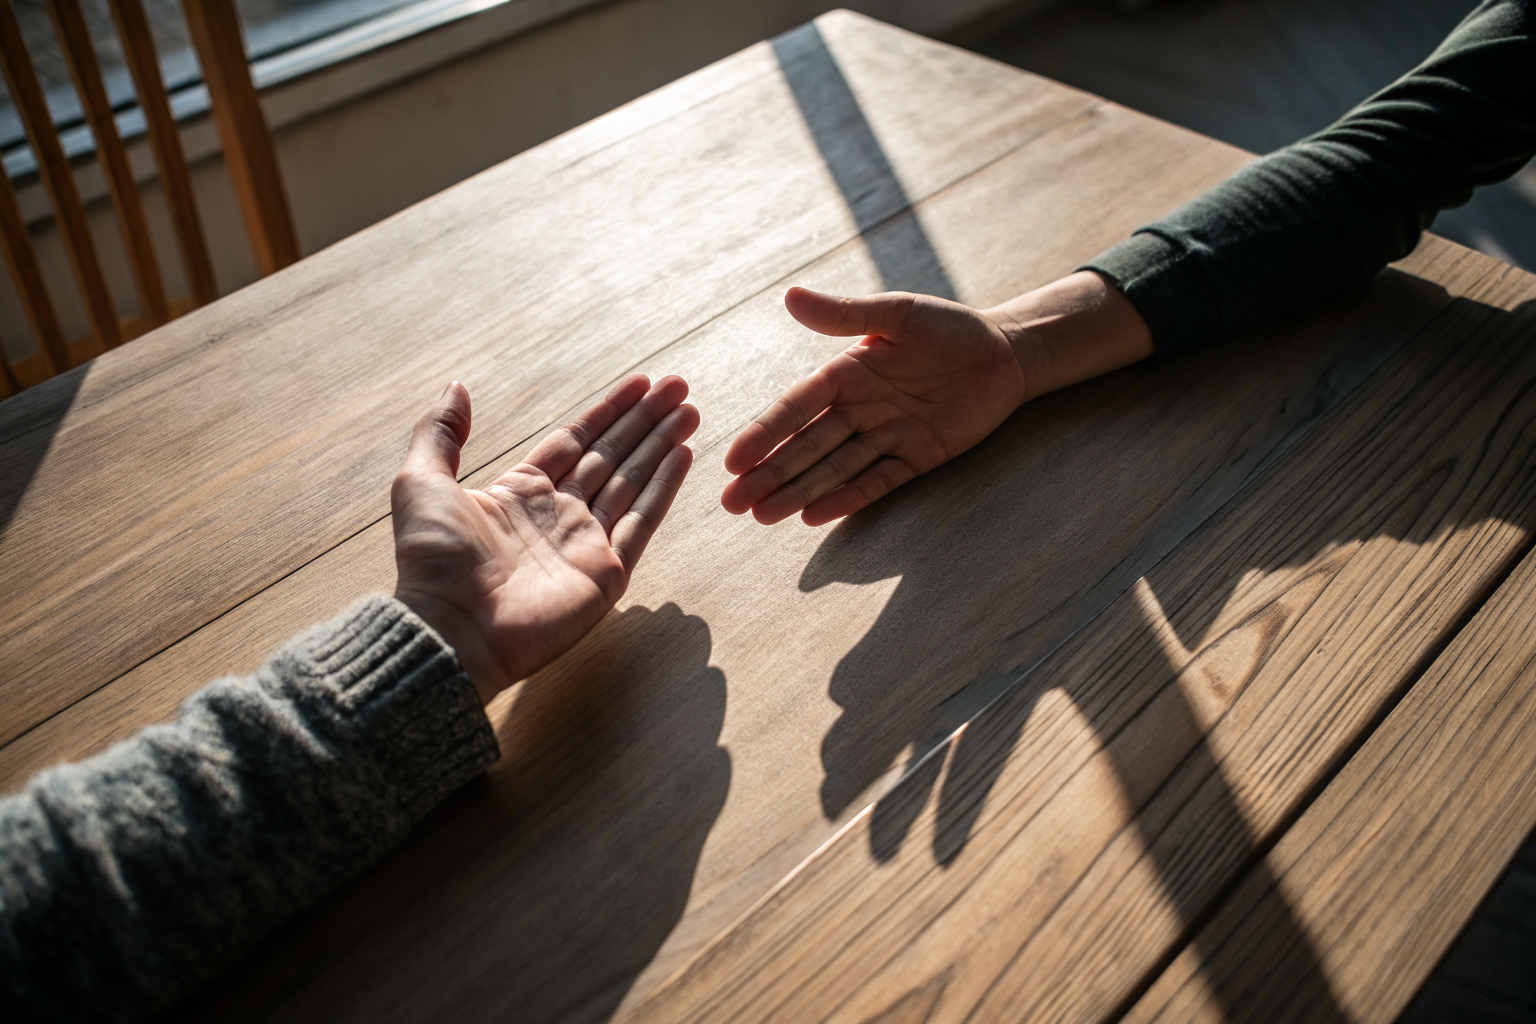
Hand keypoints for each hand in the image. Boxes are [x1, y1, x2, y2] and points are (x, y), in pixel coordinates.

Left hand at [393, 376, 696, 702]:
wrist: (450, 630)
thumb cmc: (431, 562)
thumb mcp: (421, 482)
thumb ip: (441, 433)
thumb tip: (457, 387)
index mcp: (520, 491)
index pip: (577, 439)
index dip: (610, 410)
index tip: (641, 383)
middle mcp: (558, 514)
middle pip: (612, 454)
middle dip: (646, 420)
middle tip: (678, 386)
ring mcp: (585, 544)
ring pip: (633, 481)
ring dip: (662, 445)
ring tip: (691, 412)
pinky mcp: (605, 574)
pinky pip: (641, 522)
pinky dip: (663, 489)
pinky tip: (684, 456)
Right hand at [721, 272, 1151, 525]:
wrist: (1008, 353)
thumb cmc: (951, 328)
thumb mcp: (898, 314)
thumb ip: (845, 314)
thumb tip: (790, 297)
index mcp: (847, 374)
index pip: (796, 408)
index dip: (765, 434)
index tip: (733, 460)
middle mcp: (859, 409)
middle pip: (806, 447)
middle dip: (769, 475)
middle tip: (732, 504)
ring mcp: (887, 436)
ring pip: (834, 469)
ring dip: (798, 493)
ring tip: (762, 516)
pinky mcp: (917, 458)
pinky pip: (877, 482)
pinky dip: (847, 498)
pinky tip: (813, 516)